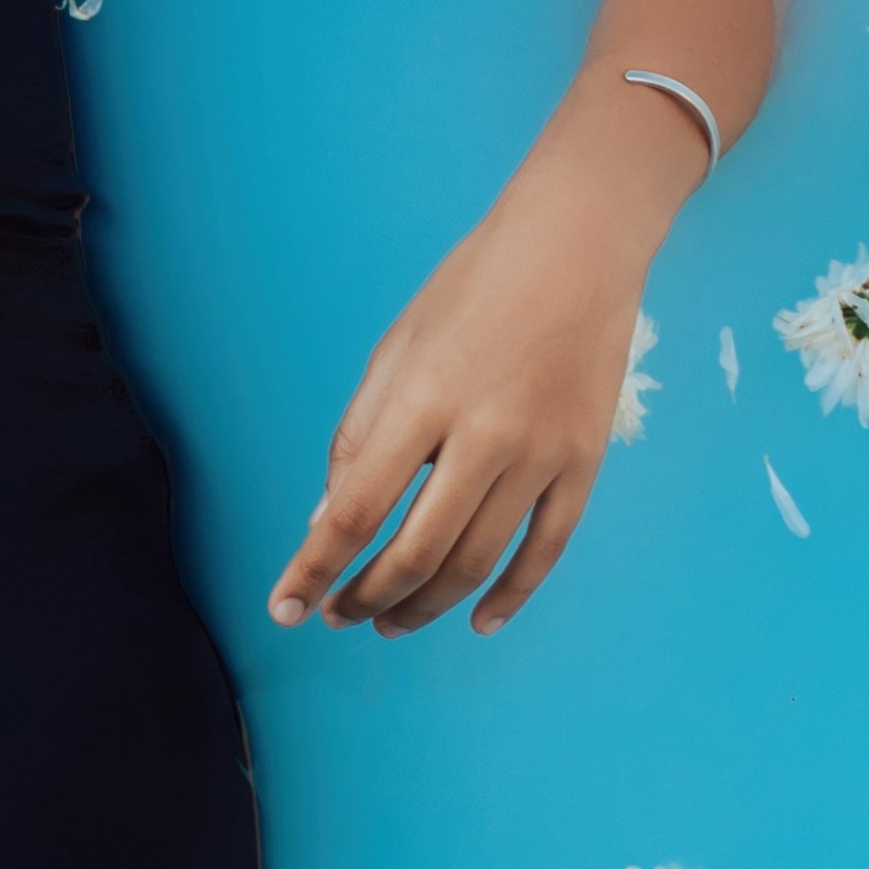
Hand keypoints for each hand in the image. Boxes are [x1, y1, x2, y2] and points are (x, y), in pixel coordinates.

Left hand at [267, 74, 701, 639]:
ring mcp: (541, 454)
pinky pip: (546, 551)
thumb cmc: (473, 288)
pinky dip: (510, 596)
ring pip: (475, 562)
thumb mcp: (397, 347)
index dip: (314, 568)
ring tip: (390, 621)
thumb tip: (326, 520)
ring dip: (425, 605)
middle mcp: (483, 435)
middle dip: (365, 596)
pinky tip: (476, 620)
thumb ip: (359, 436)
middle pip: (415, 552)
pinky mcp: (584, 463)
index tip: (284, 607)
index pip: (356, 510)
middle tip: (339, 614)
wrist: (577, 246)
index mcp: (422, 398)